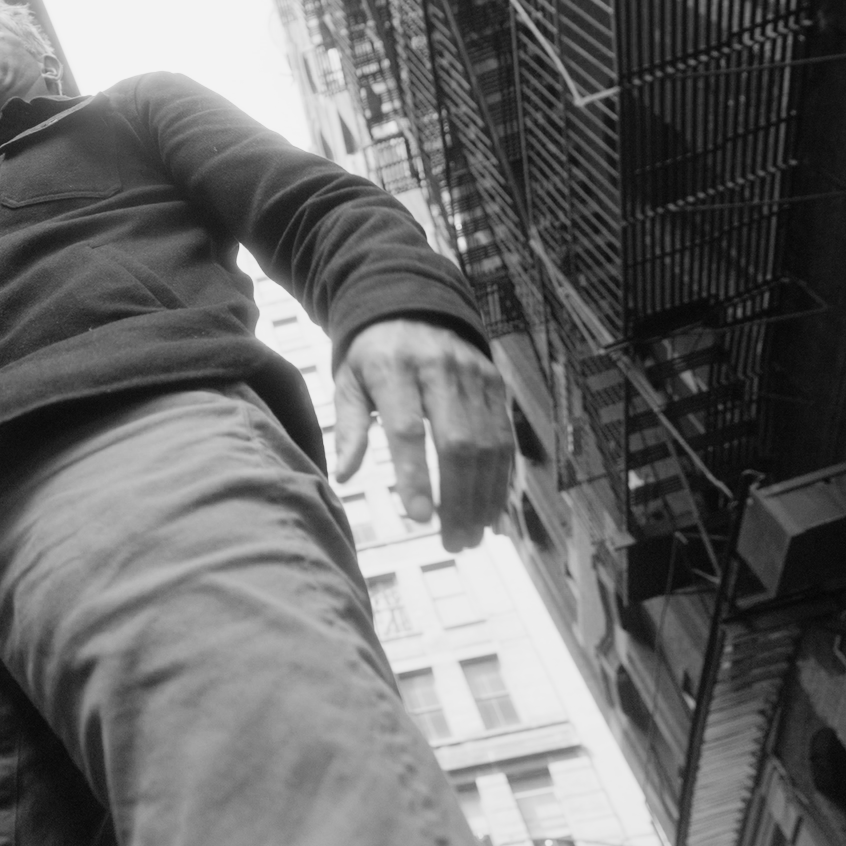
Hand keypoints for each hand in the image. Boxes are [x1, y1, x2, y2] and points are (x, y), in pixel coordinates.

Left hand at [334, 319, 513, 550]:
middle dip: (458, 498)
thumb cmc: (371, 356)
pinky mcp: (495, 382)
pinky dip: (500, 477)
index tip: (419, 519)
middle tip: (452, 542)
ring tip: (471, 536)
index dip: (416, 475)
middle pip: (457, 442)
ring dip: (483, 495)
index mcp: (393, 368)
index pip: (408, 429)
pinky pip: (503, 436)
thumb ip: (348, 428)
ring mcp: (473, 374)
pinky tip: (490, 509)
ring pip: (487, 443)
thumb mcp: (348, 382)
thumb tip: (343, 476)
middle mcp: (439, 369)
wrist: (412, 304)